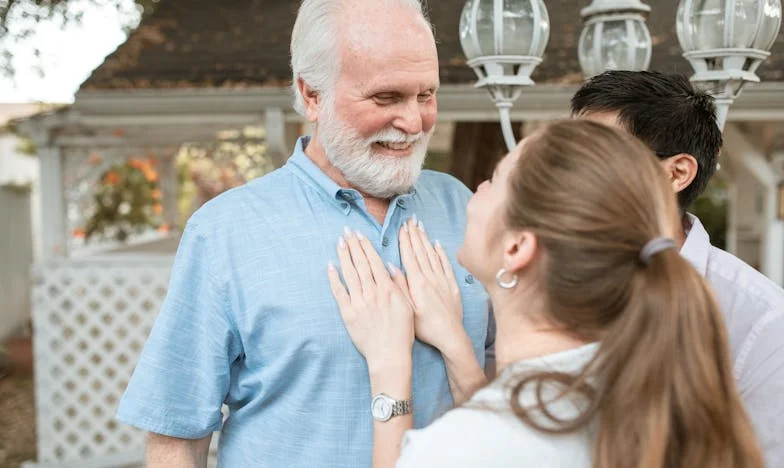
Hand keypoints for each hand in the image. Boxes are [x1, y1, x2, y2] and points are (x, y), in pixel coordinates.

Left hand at [327, 228, 414, 370]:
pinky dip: (334, 279)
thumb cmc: (402, 332)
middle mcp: (372, 292)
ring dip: (344, 256)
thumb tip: (389, 266)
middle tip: (346, 232)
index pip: (374, 261)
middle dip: (353, 246)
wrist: (389, 355)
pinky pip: (339, 292)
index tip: (359, 235)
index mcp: (387, 289)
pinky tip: (331, 267)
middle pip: (360, 264)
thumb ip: (399, 284)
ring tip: (339, 243)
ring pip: (350, 274)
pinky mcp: (348, 313)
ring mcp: (359, 302)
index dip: (365, 247)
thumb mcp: (408, 305)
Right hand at [399, 216, 465, 352]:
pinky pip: (445, 265)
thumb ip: (400, 286)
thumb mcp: (408, 309)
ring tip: (420, 226)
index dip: (405, 241)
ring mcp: (443, 280)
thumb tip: (390, 266)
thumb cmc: (426, 327)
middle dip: (414, 235)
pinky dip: (440, 253)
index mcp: (418, 283)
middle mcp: (431, 278)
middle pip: (421, 252)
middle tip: (409, 220)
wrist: (451, 336)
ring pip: (432, 255)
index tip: (401, 228)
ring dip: (425, 240)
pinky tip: (437, 244)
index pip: (410, 257)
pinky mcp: (452, 286)